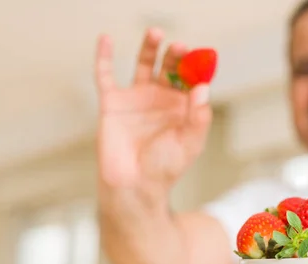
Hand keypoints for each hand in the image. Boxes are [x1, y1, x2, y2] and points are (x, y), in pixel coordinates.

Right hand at [94, 28, 211, 194]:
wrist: (133, 185)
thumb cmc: (165, 168)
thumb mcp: (189, 143)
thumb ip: (199, 117)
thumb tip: (203, 87)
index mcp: (183, 109)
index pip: (192, 81)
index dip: (197, 68)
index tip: (201, 58)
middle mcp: (162, 99)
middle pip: (171, 68)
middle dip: (177, 56)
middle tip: (181, 47)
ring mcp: (137, 99)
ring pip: (144, 64)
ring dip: (150, 48)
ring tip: (156, 33)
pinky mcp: (113, 103)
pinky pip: (106, 75)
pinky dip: (104, 57)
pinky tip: (106, 39)